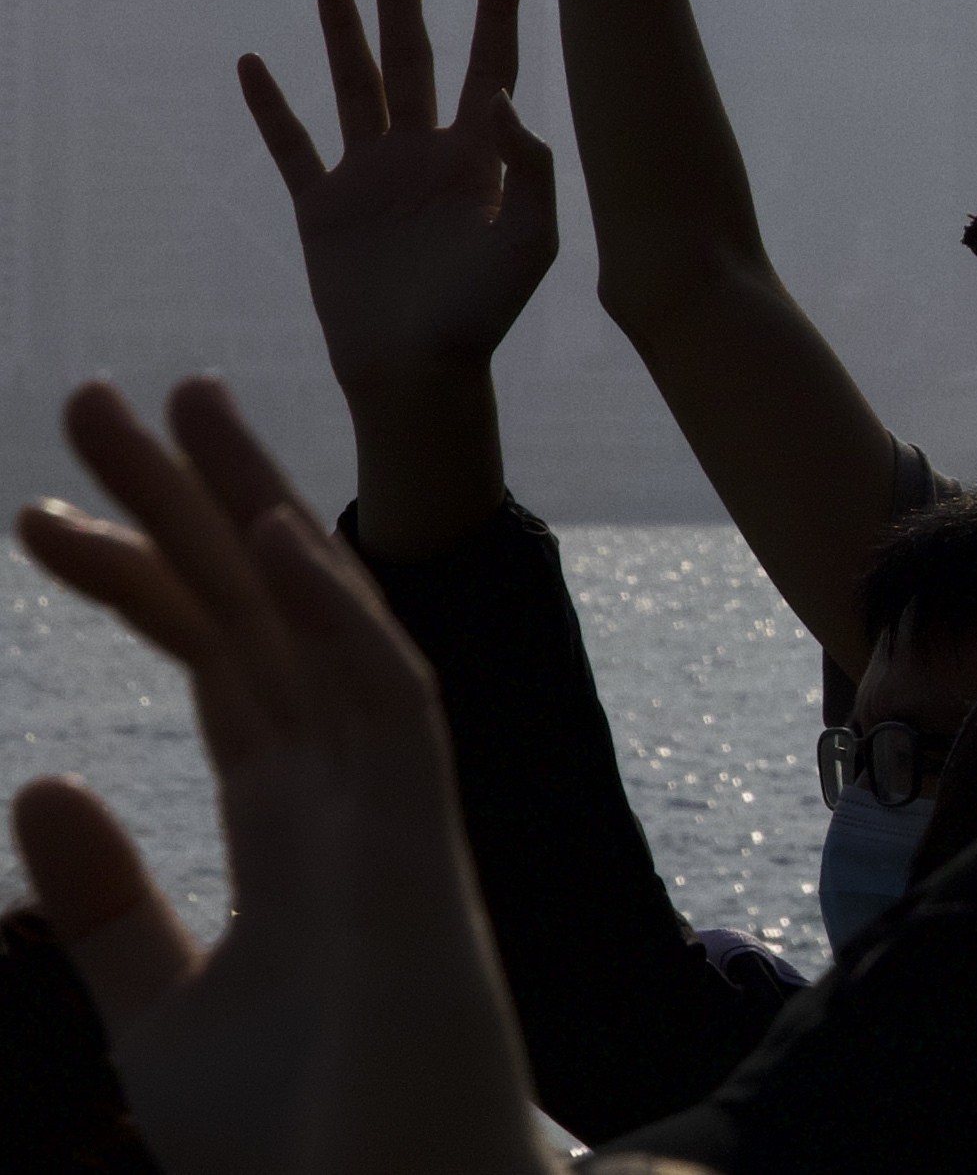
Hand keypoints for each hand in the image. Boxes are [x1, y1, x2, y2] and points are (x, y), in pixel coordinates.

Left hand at [11, 380, 541, 1174]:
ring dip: (252, 507)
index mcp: (295, 826)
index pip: (212, 663)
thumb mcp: (161, 1020)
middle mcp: (348, 791)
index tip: (36, 514)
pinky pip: (386, 699)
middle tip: (91, 397)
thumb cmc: (302, 1146)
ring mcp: (391, 810)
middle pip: (259, 611)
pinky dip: (332, 613)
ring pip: (322, 622)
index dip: (136, 578)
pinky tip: (271, 534)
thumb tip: (39, 780)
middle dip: (183, 500)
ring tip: (176, 401)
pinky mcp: (417, 847)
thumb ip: (113, 903)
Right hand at [239, 0, 553, 409]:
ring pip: (353, 83)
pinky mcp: (323, 207)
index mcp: (480, 154)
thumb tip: (501, 92)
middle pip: (412, 54)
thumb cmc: (485, 312)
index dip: (498, 7)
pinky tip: (253, 63)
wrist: (420, 371)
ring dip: (341, 30)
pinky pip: (292, 146)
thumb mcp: (532, 236)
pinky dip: (270, 107)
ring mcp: (371, 174)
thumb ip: (529, 163)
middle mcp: (424, 151)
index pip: (491, 61)